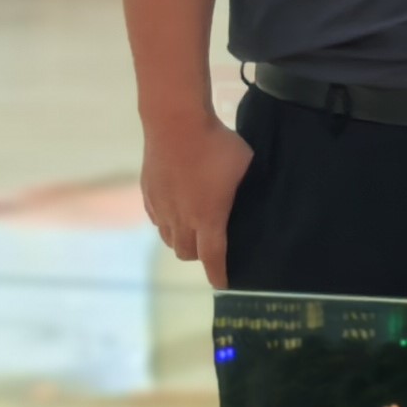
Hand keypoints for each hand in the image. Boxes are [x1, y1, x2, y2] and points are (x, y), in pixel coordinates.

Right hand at [142, 109, 253, 285]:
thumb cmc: (217, 144)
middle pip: (187, 252)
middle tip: (212, 247)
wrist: (175, 123)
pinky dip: (167, 223)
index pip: (213, 257)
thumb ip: (250, 186)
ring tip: (194, 230)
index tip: (223, 284)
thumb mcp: (246, 166)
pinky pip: (157, 220)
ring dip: (182, 240)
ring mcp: (161, 208)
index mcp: (208, 218)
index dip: (218, 273)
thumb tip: (259, 193)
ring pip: (169, 238)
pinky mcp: (148, 194)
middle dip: (200, 256)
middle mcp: (181, 220)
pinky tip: (175, 212)